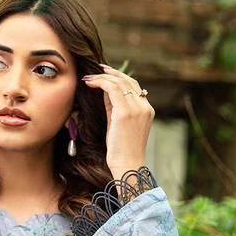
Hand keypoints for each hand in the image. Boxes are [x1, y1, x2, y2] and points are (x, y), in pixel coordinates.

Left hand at [81, 64, 154, 179]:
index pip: (134, 86)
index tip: (106, 73)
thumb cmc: (121, 151)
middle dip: (111, 73)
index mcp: (146, 109)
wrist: (127, 165)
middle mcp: (144, 106)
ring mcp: (136, 108)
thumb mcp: (119, 125)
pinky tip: (90, 84)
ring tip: (89, 78)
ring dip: (102, 77)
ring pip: (119, 82)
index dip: (119, 77)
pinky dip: (100, 83)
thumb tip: (105, 90)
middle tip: (96, 70)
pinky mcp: (125, 112)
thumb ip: (114, 107)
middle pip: (128, 81)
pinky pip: (111, 89)